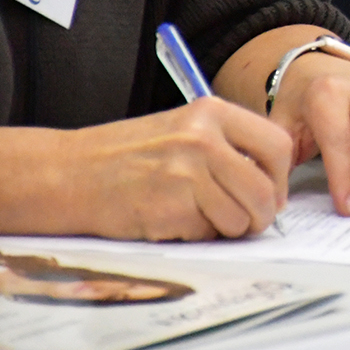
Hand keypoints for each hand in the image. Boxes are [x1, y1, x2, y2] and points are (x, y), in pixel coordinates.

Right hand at [70, 99, 292, 239]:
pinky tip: (171, 221)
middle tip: (249, 222)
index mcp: (212, 113)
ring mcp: (186, 175)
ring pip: (240, 219)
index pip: (277, 145)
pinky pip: (206, 235)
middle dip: (262, 215)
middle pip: (264, 190)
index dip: (281, 177)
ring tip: (200, 217)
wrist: (68, 173)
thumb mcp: (183, 128)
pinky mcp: (169, 210)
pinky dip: (196, 236)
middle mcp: (203, 139)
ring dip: (227, 229)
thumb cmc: (128, 155)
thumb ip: (228, 146)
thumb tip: (274, 183)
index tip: (273, 193)